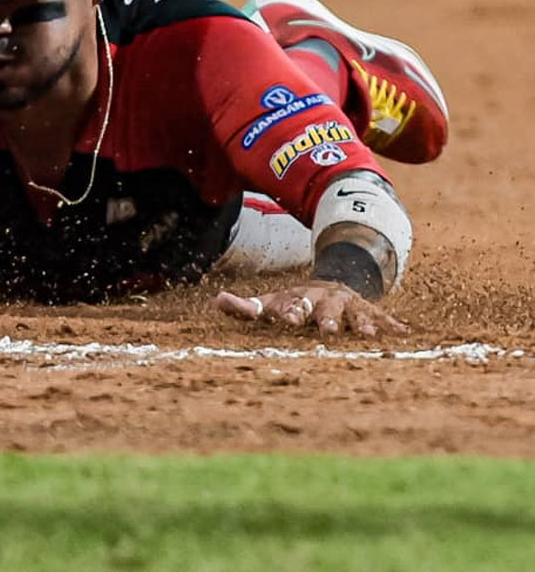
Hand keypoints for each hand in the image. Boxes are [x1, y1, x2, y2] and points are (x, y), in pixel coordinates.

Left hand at [214, 280, 409, 336]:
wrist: (331, 283)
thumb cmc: (294, 302)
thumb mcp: (270, 302)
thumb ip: (243, 307)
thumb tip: (216, 302)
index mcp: (299, 299)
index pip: (293, 305)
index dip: (291, 311)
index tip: (289, 319)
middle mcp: (325, 300)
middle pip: (326, 309)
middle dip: (327, 319)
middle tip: (328, 330)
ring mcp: (349, 305)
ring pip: (356, 313)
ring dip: (362, 324)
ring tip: (368, 336)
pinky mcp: (368, 311)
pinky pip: (382, 317)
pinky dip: (392, 326)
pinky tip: (404, 334)